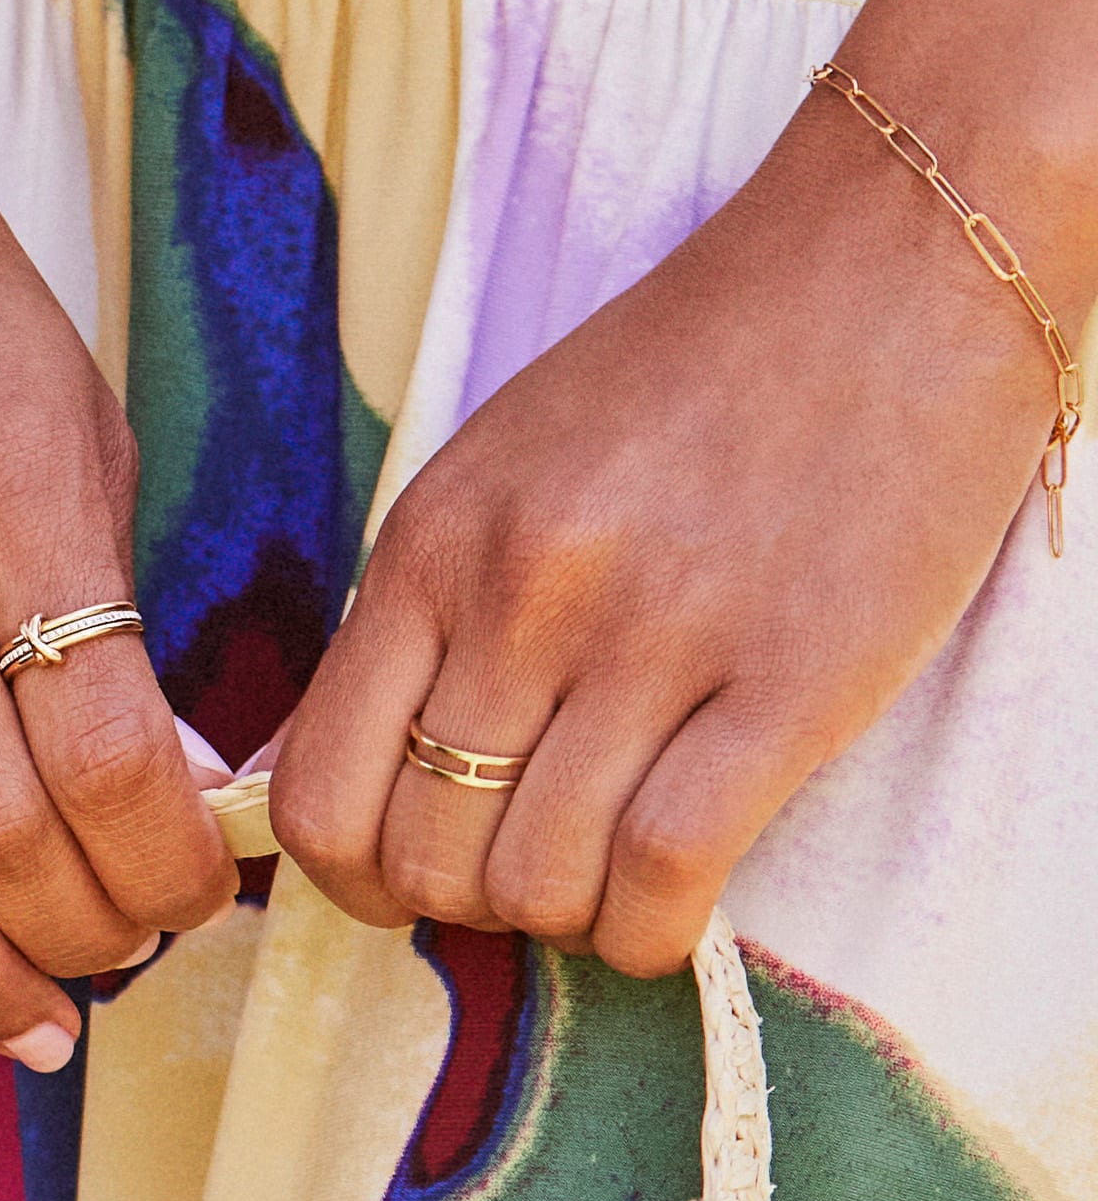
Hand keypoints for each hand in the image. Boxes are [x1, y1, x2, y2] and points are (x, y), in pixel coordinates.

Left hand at [270, 85, 1075, 974]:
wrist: (879, 270)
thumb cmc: (684, 371)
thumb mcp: (502, 463)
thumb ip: (425, 607)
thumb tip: (350, 766)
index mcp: (436, 535)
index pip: (321, 783)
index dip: (353, 874)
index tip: (405, 874)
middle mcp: (524, 590)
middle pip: (426, 854)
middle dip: (463, 898)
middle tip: (526, 857)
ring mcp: (655, 636)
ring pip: (539, 883)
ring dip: (562, 911)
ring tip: (607, 855)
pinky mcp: (793, 678)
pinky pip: (666, 875)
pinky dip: (649, 930)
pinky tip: (666, 899)